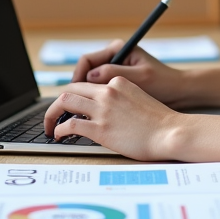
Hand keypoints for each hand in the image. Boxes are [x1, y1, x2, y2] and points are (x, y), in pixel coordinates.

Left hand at [44, 77, 185, 159]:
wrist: (170, 133)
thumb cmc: (159, 122)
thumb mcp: (139, 98)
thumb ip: (120, 98)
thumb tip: (106, 109)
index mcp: (118, 82)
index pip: (86, 82)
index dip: (74, 94)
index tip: (70, 106)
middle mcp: (108, 91)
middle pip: (71, 89)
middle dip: (58, 103)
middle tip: (54, 115)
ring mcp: (103, 109)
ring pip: (64, 102)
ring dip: (51, 114)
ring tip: (49, 126)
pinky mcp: (100, 128)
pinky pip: (69, 125)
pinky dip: (59, 129)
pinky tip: (58, 136)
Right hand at [72, 39, 188, 105]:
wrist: (180, 93)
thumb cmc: (163, 83)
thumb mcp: (139, 77)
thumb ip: (114, 74)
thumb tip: (90, 77)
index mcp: (118, 50)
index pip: (87, 61)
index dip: (77, 78)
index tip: (71, 94)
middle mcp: (114, 58)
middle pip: (85, 72)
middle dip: (77, 89)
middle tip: (70, 108)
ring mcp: (116, 70)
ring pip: (91, 84)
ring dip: (85, 97)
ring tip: (79, 113)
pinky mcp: (119, 83)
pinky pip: (100, 90)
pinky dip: (95, 101)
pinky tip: (94, 114)